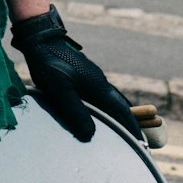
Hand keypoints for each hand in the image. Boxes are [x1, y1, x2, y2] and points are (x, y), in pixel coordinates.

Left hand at [11, 4, 141, 142]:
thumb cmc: (50, 64)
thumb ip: (75, 112)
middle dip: (126, 123)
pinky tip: (94, 114)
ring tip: (116, 132)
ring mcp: (91, 78)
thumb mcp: (61, 90)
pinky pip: (97, 96)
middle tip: (132, 141)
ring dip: (114, 116)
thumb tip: (90, 135)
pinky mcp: (81, 76)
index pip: (122, 110)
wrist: (41, 39)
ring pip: (108, 100)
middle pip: (119, 106)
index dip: (132, 127)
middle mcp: (99, 83)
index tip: (141, 143)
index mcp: (98, 87)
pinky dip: (102, 109)